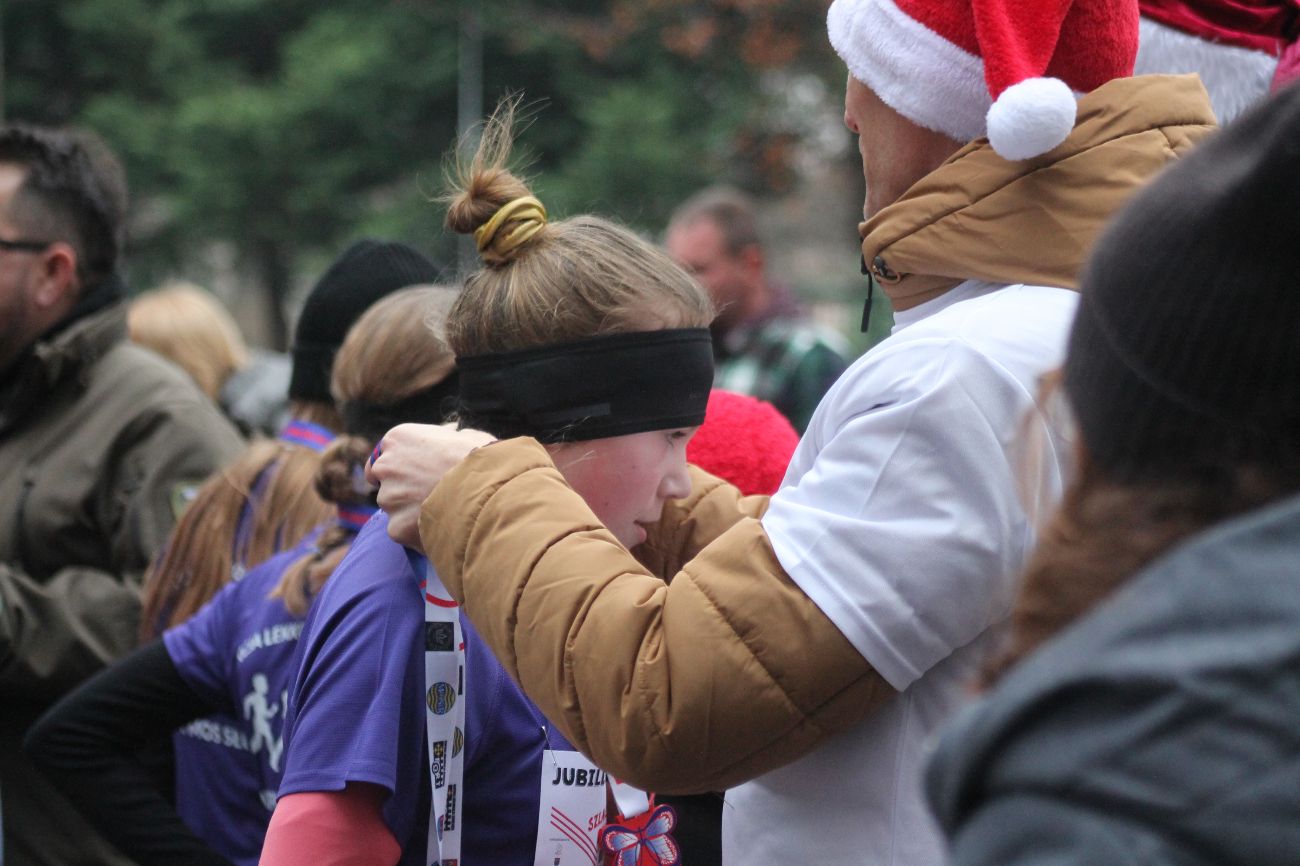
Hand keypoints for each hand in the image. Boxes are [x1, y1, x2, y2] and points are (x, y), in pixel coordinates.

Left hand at [366, 423, 495, 547]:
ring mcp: (389, 499)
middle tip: (430, 496)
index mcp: (398, 438)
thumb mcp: (468, 436)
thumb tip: (453, 435)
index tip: (414, 475)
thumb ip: (449, 437)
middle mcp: (386, 466)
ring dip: (412, 512)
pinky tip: (442, 529)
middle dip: (403, 490)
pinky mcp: (396, 527)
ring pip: (395, 509)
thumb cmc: (482, 460)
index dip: (400, 466)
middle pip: (385, 483)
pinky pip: (404, 532)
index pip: (384, 455)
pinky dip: (419, 533)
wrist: (488, 493)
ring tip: (443, 513)